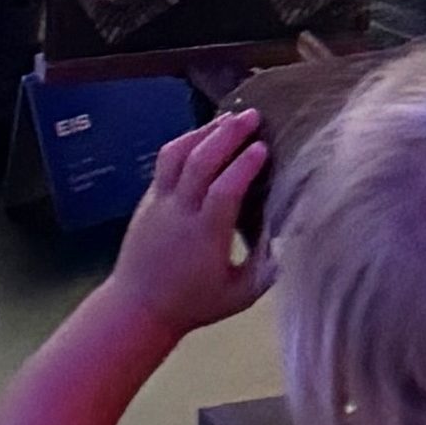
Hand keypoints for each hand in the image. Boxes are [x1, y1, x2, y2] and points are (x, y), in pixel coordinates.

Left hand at [105, 112, 274, 333]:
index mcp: (205, 236)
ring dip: (204, 132)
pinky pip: (166, 162)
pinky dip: (186, 143)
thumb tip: (288, 237)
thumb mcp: (240, 296)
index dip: (244, 166)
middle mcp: (179, 213)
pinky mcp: (148, 199)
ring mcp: (159, 202)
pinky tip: (204, 136)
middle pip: (200, 162)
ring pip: (176, 155)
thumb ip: (266, 268)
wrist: (137, 308)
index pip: (224, 191)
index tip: (264, 148)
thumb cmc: (193, 304)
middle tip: (252, 116)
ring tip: (228, 118)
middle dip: (226, 135)